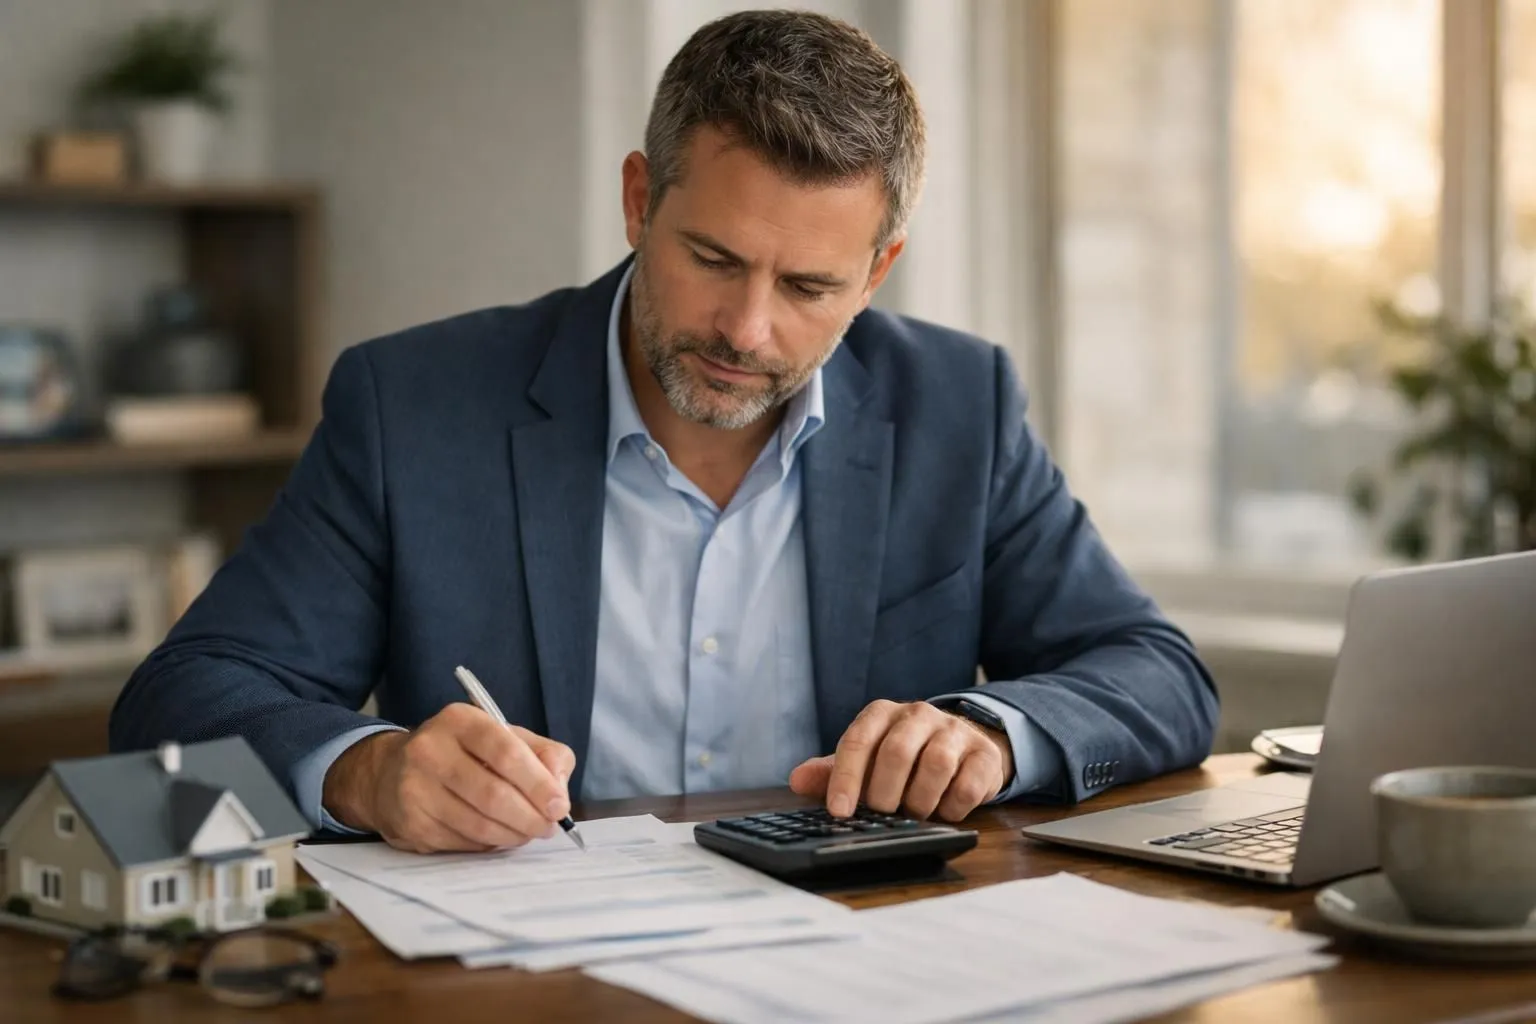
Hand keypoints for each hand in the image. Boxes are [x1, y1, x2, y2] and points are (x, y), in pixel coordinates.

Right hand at [323, 703, 575, 852]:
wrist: (391, 773)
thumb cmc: (462, 754)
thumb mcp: (503, 737)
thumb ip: (543, 755)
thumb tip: (559, 790)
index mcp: (460, 721)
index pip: (506, 752)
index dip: (538, 783)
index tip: (559, 806)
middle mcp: (431, 750)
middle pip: (493, 794)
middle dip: (530, 817)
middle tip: (548, 826)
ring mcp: (416, 788)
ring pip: (479, 824)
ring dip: (513, 835)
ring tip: (528, 832)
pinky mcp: (411, 823)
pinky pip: (463, 842)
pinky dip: (489, 844)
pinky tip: (497, 835)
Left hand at [788, 699, 1012, 821]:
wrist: (961, 747)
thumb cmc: (903, 758)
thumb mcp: (865, 762)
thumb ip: (832, 772)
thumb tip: (797, 780)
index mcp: (882, 714)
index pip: (858, 740)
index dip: (846, 778)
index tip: (840, 812)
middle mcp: (918, 714)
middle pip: (897, 752)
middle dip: (885, 794)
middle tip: (883, 814)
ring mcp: (954, 731)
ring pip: (936, 765)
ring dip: (920, 801)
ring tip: (914, 813)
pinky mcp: (984, 754)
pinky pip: (967, 785)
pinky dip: (951, 807)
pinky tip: (943, 811)